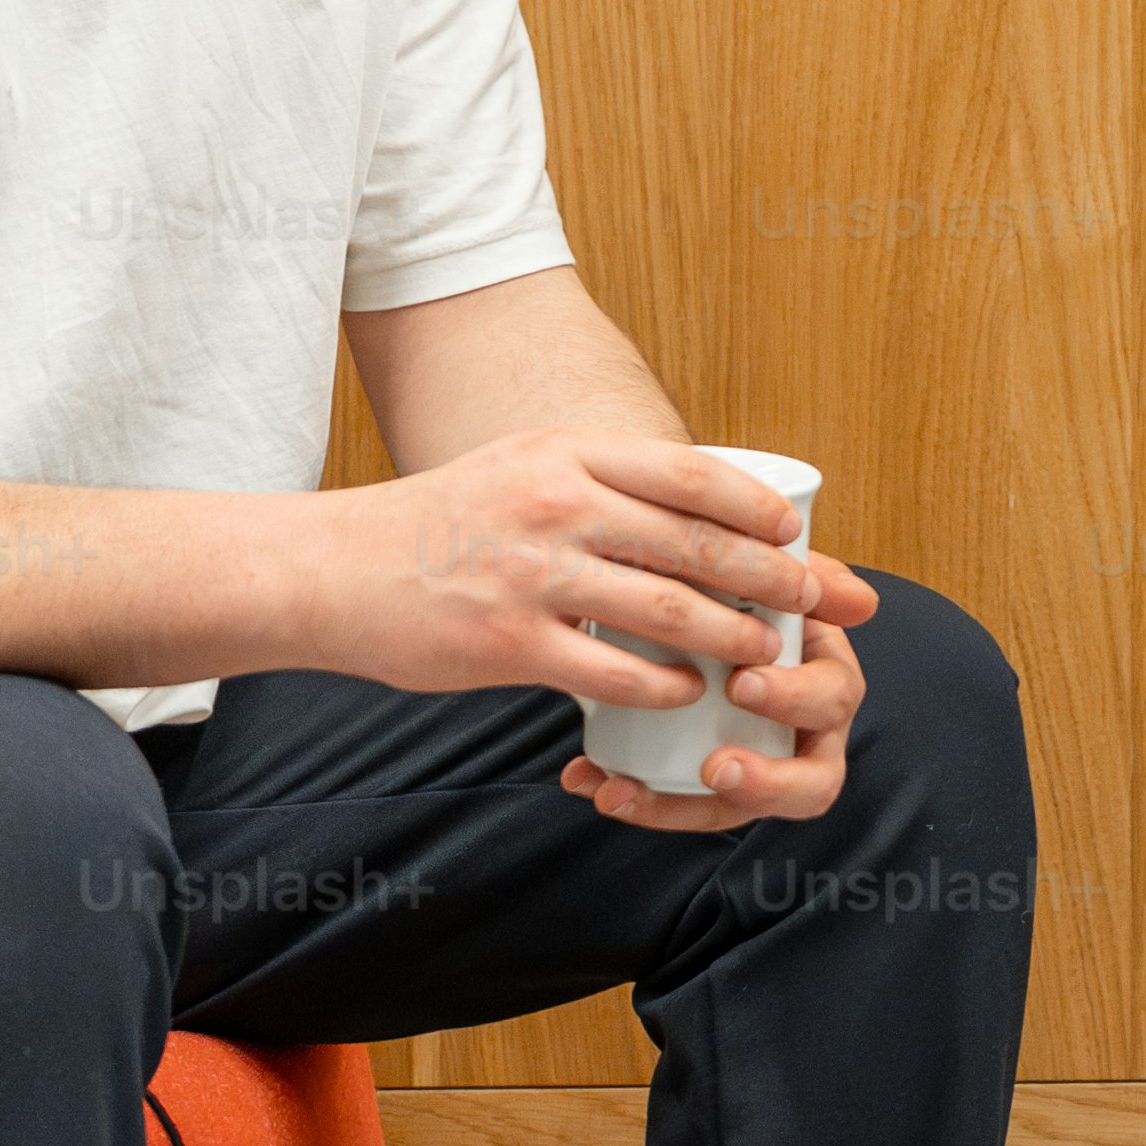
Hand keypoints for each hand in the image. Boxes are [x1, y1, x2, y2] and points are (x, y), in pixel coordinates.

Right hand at [301, 435, 869, 771]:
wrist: (332, 568)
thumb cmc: (437, 524)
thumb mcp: (518, 471)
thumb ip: (594, 483)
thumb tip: (682, 508)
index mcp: (564, 453)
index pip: (688, 472)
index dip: (754, 506)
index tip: (795, 530)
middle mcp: (556, 505)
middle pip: (695, 541)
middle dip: (770, 574)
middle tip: (813, 598)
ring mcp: (533, 575)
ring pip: (668, 608)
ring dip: (732, 634)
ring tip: (766, 650)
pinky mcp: (510, 643)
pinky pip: (613, 672)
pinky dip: (665, 685)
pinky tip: (690, 692)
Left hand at [561, 582, 865, 833]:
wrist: (687, 603)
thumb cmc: (747, 589)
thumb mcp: (772, 572)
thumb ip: (807, 574)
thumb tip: (863, 603)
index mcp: (825, 679)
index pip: (832, 699)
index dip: (794, 700)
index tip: (740, 683)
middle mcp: (802, 734)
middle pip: (813, 778)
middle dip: (767, 779)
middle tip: (717, 765)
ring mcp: (757, 765)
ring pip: (739, 811)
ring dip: (686, 809)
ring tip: (625, 791)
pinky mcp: (710, 789)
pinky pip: (683, 809)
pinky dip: (639, 801)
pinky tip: (593, 781)